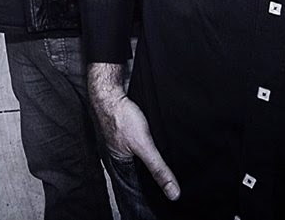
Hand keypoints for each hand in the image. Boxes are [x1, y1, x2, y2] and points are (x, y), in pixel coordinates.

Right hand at [89, 63, 179, 201]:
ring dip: (155, 154)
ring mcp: (125, 139)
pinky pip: (143, 139)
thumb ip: (158, 169)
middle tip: (174, 177)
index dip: (155, 187)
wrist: (110, 89)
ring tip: (169, 158)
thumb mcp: (143, 146)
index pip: (140, 182)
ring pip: (144, 152)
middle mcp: (121, 153)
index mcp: (120, 163)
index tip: (171, 192)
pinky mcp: (130, 127)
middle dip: (156, 171)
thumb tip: (173, 194)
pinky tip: (160, 139)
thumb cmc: (120, 116)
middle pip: (143, 168)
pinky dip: (152, 141)